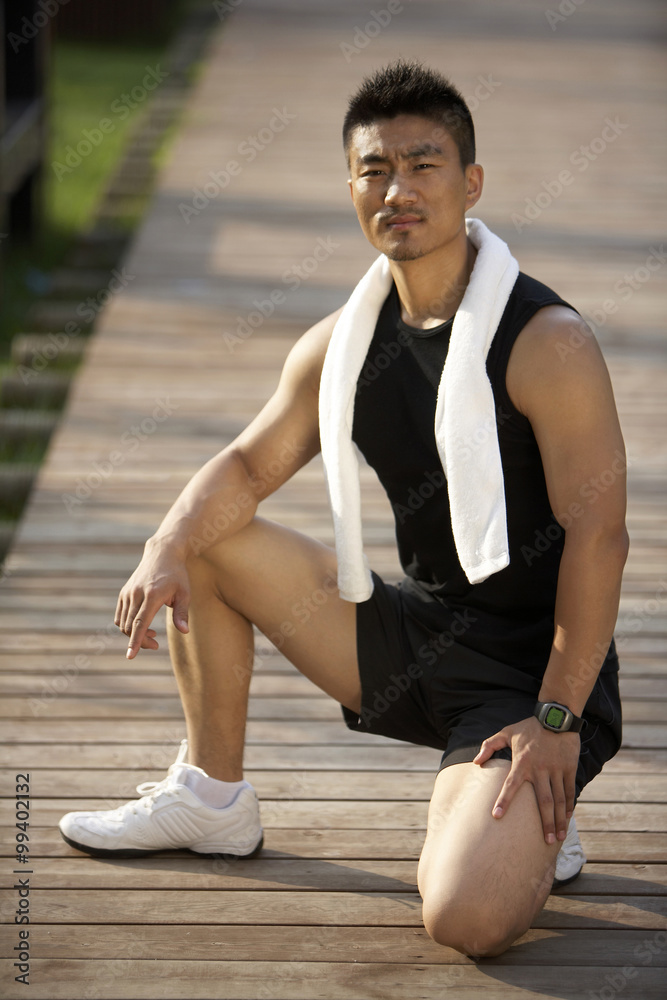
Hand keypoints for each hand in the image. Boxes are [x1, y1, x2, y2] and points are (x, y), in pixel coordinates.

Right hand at [115, 540, 190, 658]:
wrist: (162, 553)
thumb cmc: (177, 575)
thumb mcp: (184, 593)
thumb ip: (182, 613)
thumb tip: (184, 632)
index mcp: (152, 595)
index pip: (140, 623)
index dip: (135, 641)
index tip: (130, 656)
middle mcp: (136, 594)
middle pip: (131, 627)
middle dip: (140, 641)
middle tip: (156, 645)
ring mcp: (128, 593)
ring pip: (124, 623)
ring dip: (134, 634)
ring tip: (152, 633)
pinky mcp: (124, 593)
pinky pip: (120, 616)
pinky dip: (128, 625)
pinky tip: (142, 624)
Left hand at [473, 715, 579, 844]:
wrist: (556, 716)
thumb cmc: (529, 726)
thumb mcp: (507, 732)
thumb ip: (489, 745)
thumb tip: (475, 762)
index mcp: (522, 762)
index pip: (510, 785)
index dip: (503, 800)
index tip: (496, 816)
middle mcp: (540, 769)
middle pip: (543, 801)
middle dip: (546, 823)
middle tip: (547, 841)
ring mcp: (556, 769)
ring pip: (559, 799)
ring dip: (560, 819)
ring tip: (560, 836)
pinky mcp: (569, 768)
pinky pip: (569, 790)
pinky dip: (569, 805)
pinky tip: (568, 817)